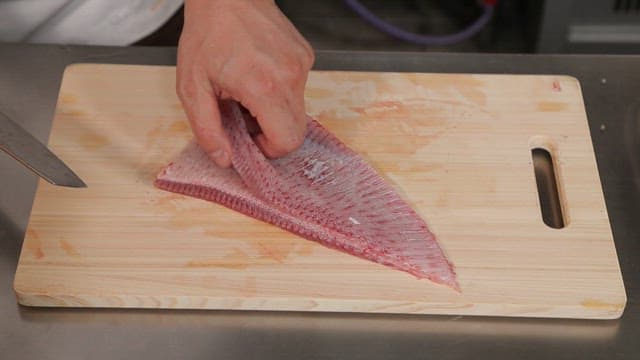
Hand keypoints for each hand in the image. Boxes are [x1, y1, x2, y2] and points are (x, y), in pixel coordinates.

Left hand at [177, 0, 314, 166]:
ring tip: (249, 91)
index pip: (286, 140)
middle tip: (246, 118)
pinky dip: (279, 92)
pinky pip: (298, 90)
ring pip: (298, 111)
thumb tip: (224, 158)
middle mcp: (290, 76)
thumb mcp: (191, 86)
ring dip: (274, 112)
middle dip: (271, 134)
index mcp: (263, 86)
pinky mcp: (305, 56)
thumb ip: (207, 128)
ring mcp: (301, 64)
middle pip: (296, 131)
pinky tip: (258, 74)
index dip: (269, 149)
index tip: (251, 140)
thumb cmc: (208, 33)